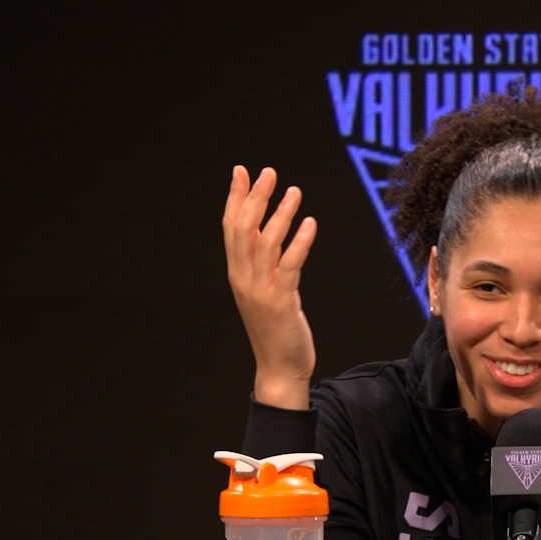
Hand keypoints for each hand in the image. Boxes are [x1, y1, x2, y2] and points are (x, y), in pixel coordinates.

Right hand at [222, 166, 317, 409]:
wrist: (279, 368)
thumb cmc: (276, 330)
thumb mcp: (266, 292)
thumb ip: (266, 265)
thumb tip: (273, 235)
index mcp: (237, 274)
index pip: (231, 228)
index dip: (235, 198)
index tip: (241, 171)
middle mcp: (243, 278)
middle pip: (244, 229)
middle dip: (255, 198)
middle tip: (268, 172)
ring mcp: (260, 290)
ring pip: (265, 243)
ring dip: (280, 214)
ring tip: (294, 191)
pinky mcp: (281, 302)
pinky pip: (290, 265)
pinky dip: (300, 242)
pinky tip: (310, 223)